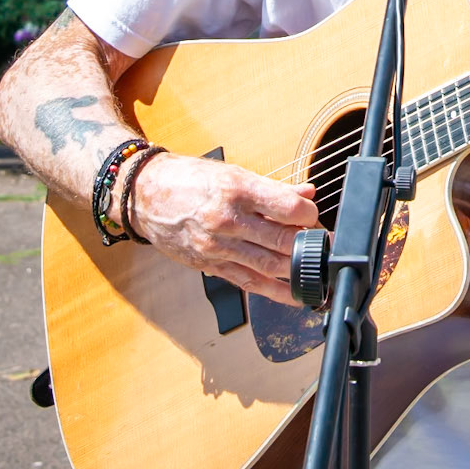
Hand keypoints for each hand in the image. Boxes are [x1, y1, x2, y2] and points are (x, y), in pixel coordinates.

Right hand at [127, 152, 318, 305]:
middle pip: (282, 240)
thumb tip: (307, 195)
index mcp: (237, 190)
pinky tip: (294, 295)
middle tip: (324, 245)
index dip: (310, 216)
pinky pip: (249, 283)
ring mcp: (217, 247)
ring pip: (269, 266)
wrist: (145, 196)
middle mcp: (227, 220)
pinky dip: (275, 292)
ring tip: (316, 270)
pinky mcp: (210, 266)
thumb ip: (274, 188)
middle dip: (310, 246)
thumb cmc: (189, 180)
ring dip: (297, 271)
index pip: (288, 208)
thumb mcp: (233, 173)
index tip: (316, 217)